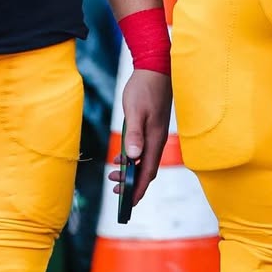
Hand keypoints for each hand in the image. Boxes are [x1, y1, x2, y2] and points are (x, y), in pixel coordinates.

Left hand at [106, 68, 171, 205]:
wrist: (155, 68)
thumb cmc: (144, 89)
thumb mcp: (135, 111)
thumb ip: (134, 135)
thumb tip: (132, 158)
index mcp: (154, 139)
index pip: (148, 172)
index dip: (138, 189)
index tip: (128, 203)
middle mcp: (157, 140)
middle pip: (147, 170)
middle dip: (133, 184)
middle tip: (116, 190)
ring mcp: (156, 133)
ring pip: (145, 160)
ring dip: (131, 171)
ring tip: (114, 175)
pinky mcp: (152, 127)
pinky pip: (144, 150)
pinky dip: (133, 158)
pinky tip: (121, 155)